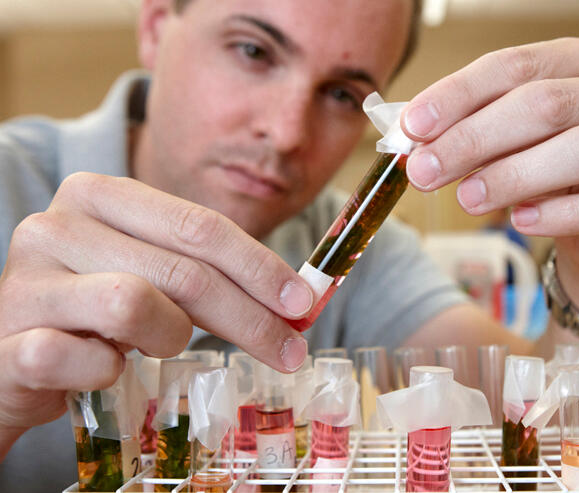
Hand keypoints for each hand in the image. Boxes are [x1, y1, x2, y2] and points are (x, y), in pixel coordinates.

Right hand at [0, 172, 312, 436]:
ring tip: (157, 345)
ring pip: (136, 305)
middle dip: (249, 317)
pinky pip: (87, 361)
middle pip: (183, 269)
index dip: (260, 266)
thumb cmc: (93, 313)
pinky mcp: (9, 342)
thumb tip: (294, 300)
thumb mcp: (150, 275)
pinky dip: (111, 373)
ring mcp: (26, 282)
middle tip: (289, 351)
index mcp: (99, 195)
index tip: (302, 303)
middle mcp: (56, 226)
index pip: (199, 226)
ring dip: (168, 337)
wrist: (10, 357)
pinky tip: (104, 370)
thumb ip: (207, 273)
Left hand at [401, 37, 578, 314]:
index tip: (414, 126)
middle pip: (546, 104)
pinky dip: (563, 214)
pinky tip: (522, 221)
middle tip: (425, 172)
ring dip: (514, 176)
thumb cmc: (546, 172)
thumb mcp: (503, 142)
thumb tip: (412, 136)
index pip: (515, 65)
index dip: (459, 95)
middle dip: (474, 139)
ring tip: (467, 199)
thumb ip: (465, 131)